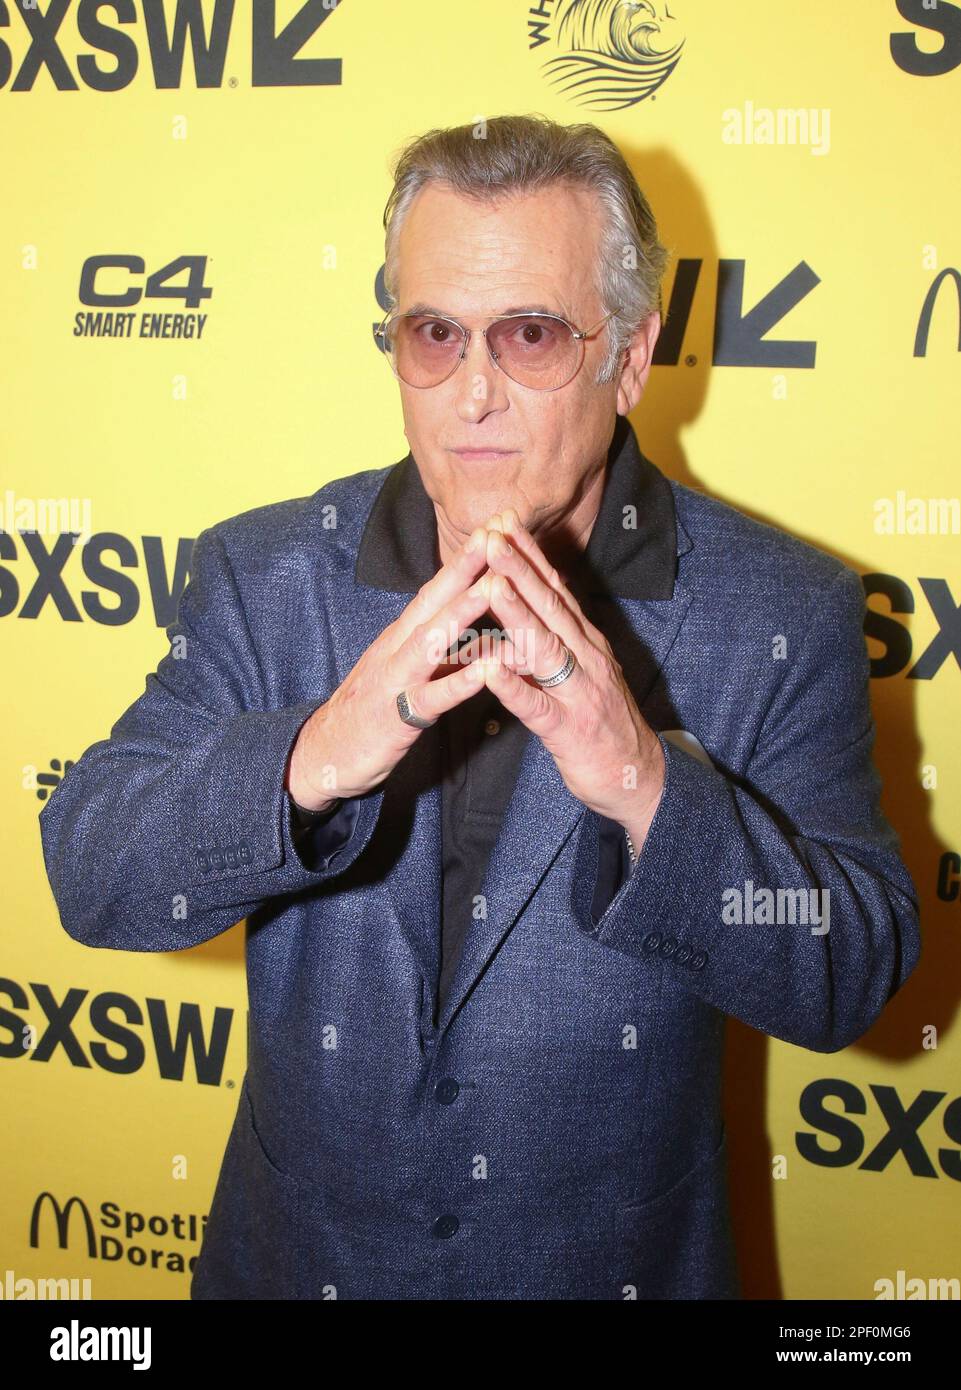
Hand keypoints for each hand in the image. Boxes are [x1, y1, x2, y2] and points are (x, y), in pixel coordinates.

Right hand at [286, 527, 494, 809]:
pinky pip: (433, 697)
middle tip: (497, 531)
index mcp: (403, 636)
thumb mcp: (411, 672)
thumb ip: (447, 651)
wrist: (324, 755)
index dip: (467, 557)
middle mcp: (398, 648)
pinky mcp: (398, 717)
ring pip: (433, 640)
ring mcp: (396, 680)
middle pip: (435, 600)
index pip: (437, 588)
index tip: (496, 524)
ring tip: (496, 584)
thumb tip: (490, 634)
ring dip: (464, 611)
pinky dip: (460, 683)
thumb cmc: (374, 711)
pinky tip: (487, 672)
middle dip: (467, 565)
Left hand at [475, 510, 665, 852]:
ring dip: (516, 614)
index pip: (555, 589)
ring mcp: (579, 691)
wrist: (637, 777)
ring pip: (544, 646)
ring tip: (490, 584)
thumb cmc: (600, 721)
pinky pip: (536, 705)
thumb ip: (555, 637)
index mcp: (585, 641)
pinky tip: (489, 669)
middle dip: (518, 568)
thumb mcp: (581, 669)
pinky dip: (512, 685)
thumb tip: (525, 600)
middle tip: (491, 533)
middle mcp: (586, 657)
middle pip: (549, 606)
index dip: (529, 554)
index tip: (504, 521)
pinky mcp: (568, 729)